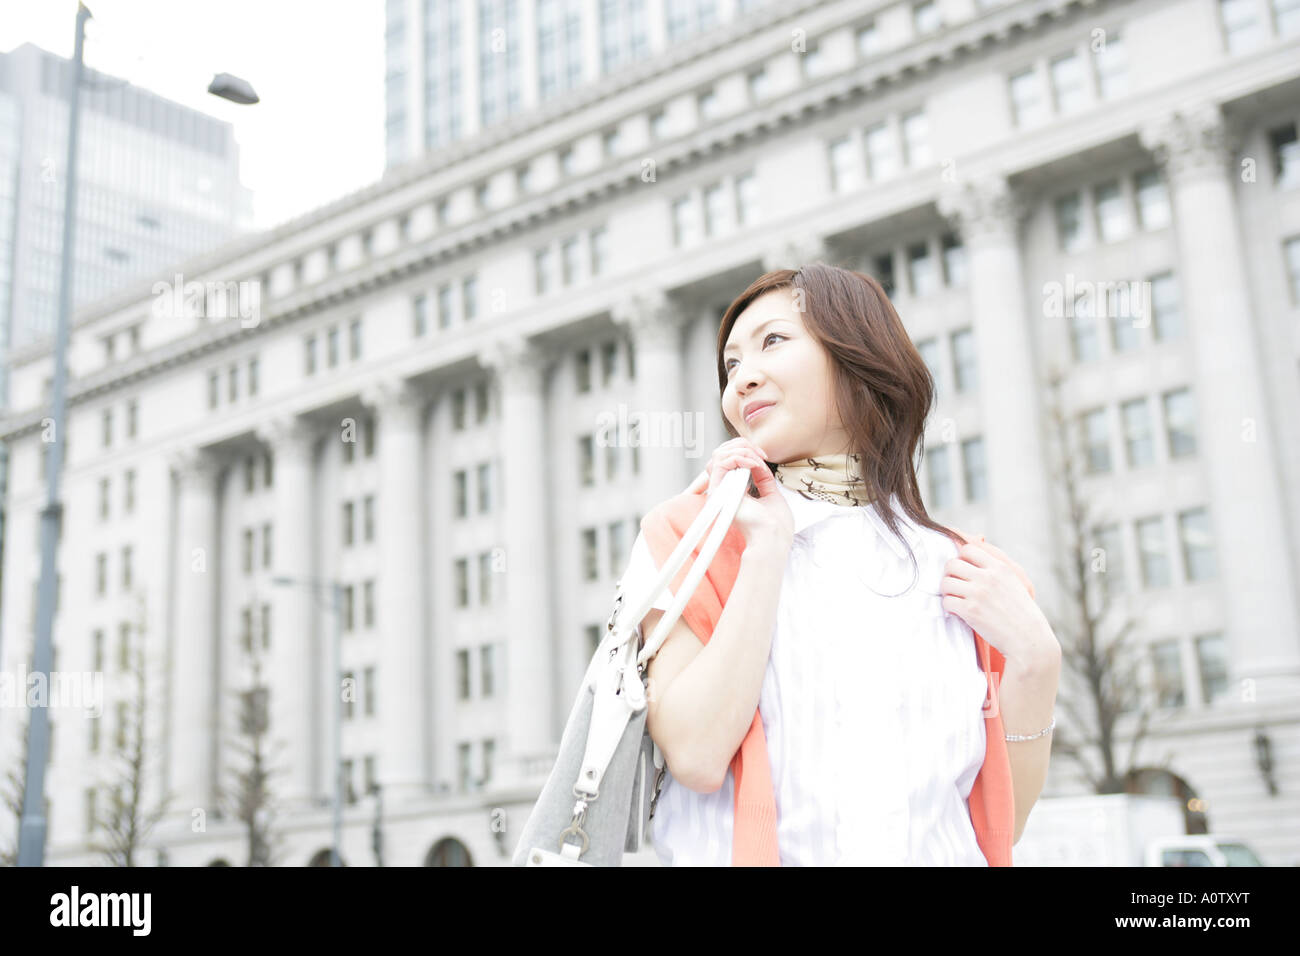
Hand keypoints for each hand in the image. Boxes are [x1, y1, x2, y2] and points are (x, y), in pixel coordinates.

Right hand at [685, 438, 792, 552]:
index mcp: (733, 492)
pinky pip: (721, 463)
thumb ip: (763, 478)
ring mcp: (720, 491)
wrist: (774, 537)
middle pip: (720, 453)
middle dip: (742, 446)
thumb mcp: (770, 494)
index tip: (763, 458)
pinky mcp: (720, 492)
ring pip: (719, 455)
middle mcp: (723, 490)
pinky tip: (754, 464)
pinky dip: (740, 458)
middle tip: (761, 456)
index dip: (744, 451)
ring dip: (743, 451)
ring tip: (758, 461)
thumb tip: (758, 463)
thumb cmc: (775, 525)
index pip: (727, 461)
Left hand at [939, 532, 1056, 664]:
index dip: (961, 558)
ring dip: (948, 591)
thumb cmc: (1021, 611)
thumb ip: (994, 563)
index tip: (963, 570)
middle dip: (950, 575)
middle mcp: (988, 577)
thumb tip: (977, 537)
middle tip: (957, 586)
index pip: (967, 549)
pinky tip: (958, 611)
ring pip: (945, 582)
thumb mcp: (1014, 581)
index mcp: (999, 567)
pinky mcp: (970, 611)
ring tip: (957, 599)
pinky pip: (946, 601)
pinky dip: (949, 607)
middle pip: (951, 564)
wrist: (1028, 639)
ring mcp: (978, 593)